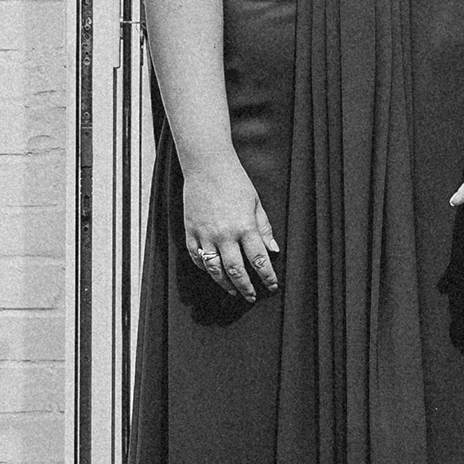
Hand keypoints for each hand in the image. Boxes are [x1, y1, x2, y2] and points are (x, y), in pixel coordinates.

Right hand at [181, 159, 278, 298]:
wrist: (207, 166)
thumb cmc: (235, 182)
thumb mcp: (256, 204)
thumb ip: (264, 228)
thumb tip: (273, 250)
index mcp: (245, 227)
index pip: (259, 260)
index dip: (267, 276)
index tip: (272, 286)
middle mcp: (225, 234)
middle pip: (236, 270)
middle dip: (246, 287)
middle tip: (251, 297)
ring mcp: (205, 234)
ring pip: (214, 269)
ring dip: (225, 283)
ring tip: (233, 291)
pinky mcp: (190, 232)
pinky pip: (197, 257)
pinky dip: (205, 268)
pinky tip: (213, 273)